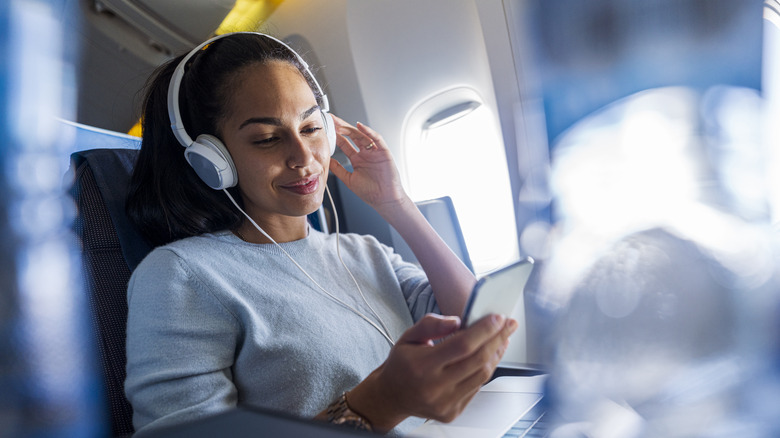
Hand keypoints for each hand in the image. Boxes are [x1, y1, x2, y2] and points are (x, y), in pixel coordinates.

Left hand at [328, 116, 409, 212]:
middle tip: (331, 121)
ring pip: (362, 136)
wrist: (384, 200)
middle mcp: (366, 154)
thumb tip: (327, 161)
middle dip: (342, 128)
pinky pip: (377, 139)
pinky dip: (369, 132)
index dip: (336, 136)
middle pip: (352, 137)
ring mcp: (374, 152)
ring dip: (351, 129)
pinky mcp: (384, 152)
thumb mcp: (349, 179)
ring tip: (340, 124)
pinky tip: (360, 127)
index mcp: (357, 160)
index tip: (326, 130)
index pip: (345, 144)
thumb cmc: (370, 192)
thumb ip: (338, 169)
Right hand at [346, 313, 517, 431]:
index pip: (462, 345)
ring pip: (482, 375)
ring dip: (496, 354)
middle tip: (508, 324)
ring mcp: (445, 403)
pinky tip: (490, 355)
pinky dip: (486, 369)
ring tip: (502, 338)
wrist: (392, 396)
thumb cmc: (402, 364)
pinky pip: (476, 387)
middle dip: (497, 339)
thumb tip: (457, 320)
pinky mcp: (452, 412)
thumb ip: (430, 324)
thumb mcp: (408, 336)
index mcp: (422, 366)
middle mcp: (434, 387)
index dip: (484, 330)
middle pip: (477, 360)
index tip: (498, 317)